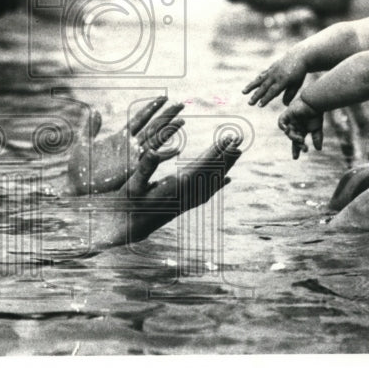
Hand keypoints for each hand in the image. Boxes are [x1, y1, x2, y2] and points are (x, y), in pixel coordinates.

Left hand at [66, 97, 184, 194]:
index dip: (151, 107)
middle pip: (152, 127)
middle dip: (166, 115)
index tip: (163, 97)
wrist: (76, 189)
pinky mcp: (132, 170)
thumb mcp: (83, 143)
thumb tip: (95, 110)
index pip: (139, 118)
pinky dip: (164, 156)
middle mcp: (130, 146)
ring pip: (155, 141)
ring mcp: (133, 157)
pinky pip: (151, 161)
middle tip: (180, 104)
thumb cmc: (79, 169)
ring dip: (168, 131)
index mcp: (120, 138)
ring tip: (181, 121)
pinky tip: (176, 150)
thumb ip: (90, 127)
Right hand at [109, 134, 243, 246]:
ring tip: (237, 152)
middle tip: (240, 140)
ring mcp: (187, 201)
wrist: (129, 228)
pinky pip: (207, 192)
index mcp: (177, 186)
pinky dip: (218, 183)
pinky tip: (226, 179)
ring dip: (225, 166)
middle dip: (226, 155)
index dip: (217, 152)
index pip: (202, 166)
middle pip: (213, 173)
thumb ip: (145, 168)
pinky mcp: (184, 205)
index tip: (229, 139)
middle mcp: (186, 195)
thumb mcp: (132, 183)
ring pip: (213, 182)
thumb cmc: (128, 202)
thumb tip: (153, 152)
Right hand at [243, 54, 306, 106]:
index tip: (259, 105)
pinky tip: (251, 85)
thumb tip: (285, 104)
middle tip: (249, 103)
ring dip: (251, 87)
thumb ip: (290, 94)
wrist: (298, 56)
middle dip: (256, 96)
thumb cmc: (299, 72)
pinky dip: (256, 80)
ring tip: (243, 92)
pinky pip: (262, 75)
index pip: (272, 91)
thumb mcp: (297, 84)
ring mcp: (271, 71)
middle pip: (264, 87)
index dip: (266, 98)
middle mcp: (275, 75)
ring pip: (259, 80)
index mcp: (283, 80)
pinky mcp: (270, 68)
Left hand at [278, 99, 323, 159]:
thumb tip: (319, 149)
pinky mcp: (287, 114)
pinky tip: (286, 130)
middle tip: (304, 148)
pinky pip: (281, 122)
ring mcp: (290, 121)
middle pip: (293, 138)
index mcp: (301, 129)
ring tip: (301, 139)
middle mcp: (294, 126)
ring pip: (288, 132)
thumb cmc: (316, 113)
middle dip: (297, 144)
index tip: (295, 158)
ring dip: (293, 136)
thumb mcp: (317, 128)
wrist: (314, 102)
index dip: (296, 149)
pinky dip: (282, 126)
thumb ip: (317, 138)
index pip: (297, 141)